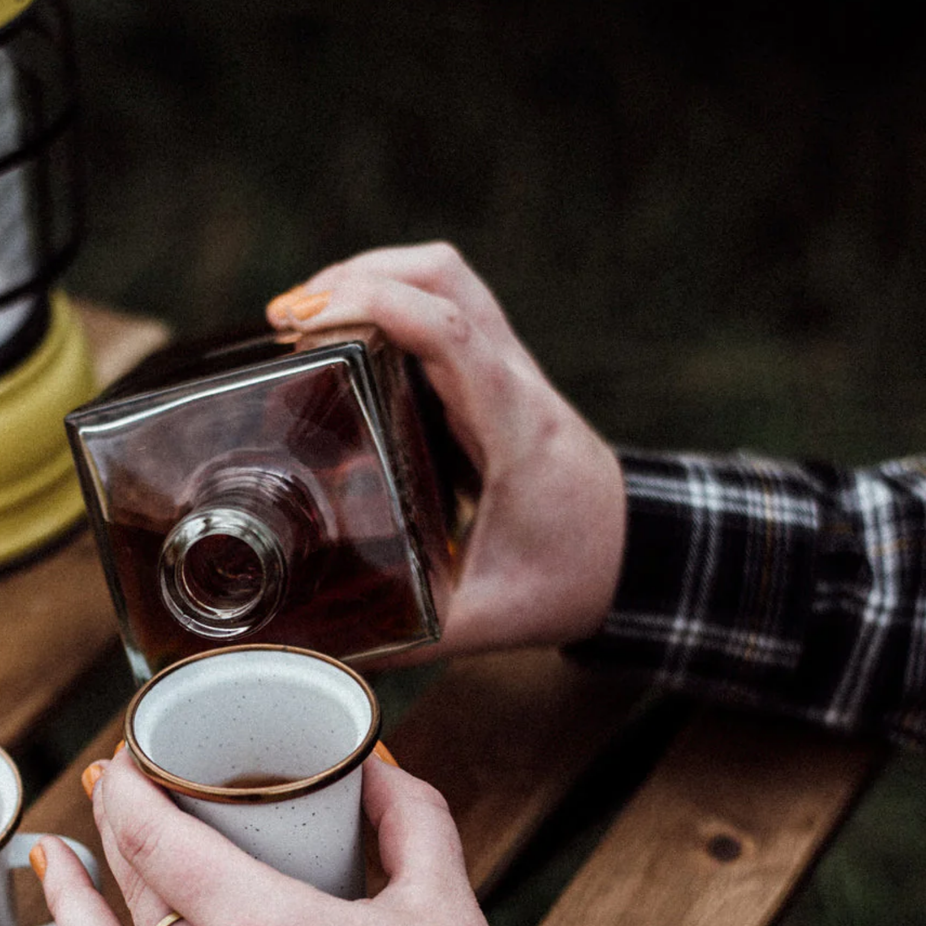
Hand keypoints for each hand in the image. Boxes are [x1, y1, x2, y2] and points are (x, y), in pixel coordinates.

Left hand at [14, 750, 511, 925]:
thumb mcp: (441, 895)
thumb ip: (406, 815)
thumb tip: (369, 766)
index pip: (158, 841)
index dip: (128, 790)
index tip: (126, 754)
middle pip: (133, 890)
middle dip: (112, 825)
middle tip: (109, 782)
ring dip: (69, 905)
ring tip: (49, 857)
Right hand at [267, 242, 625, 652]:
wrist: (637, 554)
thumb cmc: (569, 581)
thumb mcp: (485, 623)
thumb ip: (407, 640)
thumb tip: (322, 651)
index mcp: (514, 430)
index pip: (452, 334)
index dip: (376, 307)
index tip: (306, 321)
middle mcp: (514, 381)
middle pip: (444, 276)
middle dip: (357, 276)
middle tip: (288, 320)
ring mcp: (508, 366)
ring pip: (445, 275)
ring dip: (372, 274)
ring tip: (304, 314)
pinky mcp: (495, 370)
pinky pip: (445, 302)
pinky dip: (389, 295)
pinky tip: (345, 333)